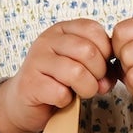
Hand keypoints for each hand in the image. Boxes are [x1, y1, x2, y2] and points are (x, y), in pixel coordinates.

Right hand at [0, 18, 116, 132]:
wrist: (23, 103)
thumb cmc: (56, 82)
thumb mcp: (82, 67)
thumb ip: (101, 67)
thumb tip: (108, 80)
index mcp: (62, 30)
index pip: (93, 29)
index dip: (105, 51)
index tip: (101, 66)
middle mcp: (47, 40)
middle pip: (88, 51)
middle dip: (98, 73)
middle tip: (92, 83)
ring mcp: (36, 60)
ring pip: (76, 72)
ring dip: (86, 88)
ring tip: (80, 93)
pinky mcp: (30, 83)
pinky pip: (61, 92)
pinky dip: (67, 101)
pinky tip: (60, 99)